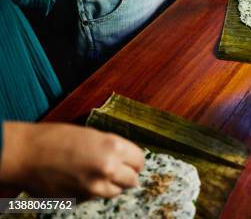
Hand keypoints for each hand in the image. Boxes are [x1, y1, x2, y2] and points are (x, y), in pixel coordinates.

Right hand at [0, 122, 144, 198]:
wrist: (26, 154)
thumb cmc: (57, 138)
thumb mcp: (93, 135)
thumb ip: (113, 148)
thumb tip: (127, 158)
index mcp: (113, 148)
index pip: (139, 161)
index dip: (134, 160)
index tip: (130, 160)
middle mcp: (108, 169)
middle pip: (132, 179)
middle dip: (127, 174)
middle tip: (118, 168)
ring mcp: (94, 188)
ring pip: (116, 191)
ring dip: (112, 184)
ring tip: (98, 173)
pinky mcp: (81, 200)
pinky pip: (96, 197)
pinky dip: (94, 191)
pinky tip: (81, 179)